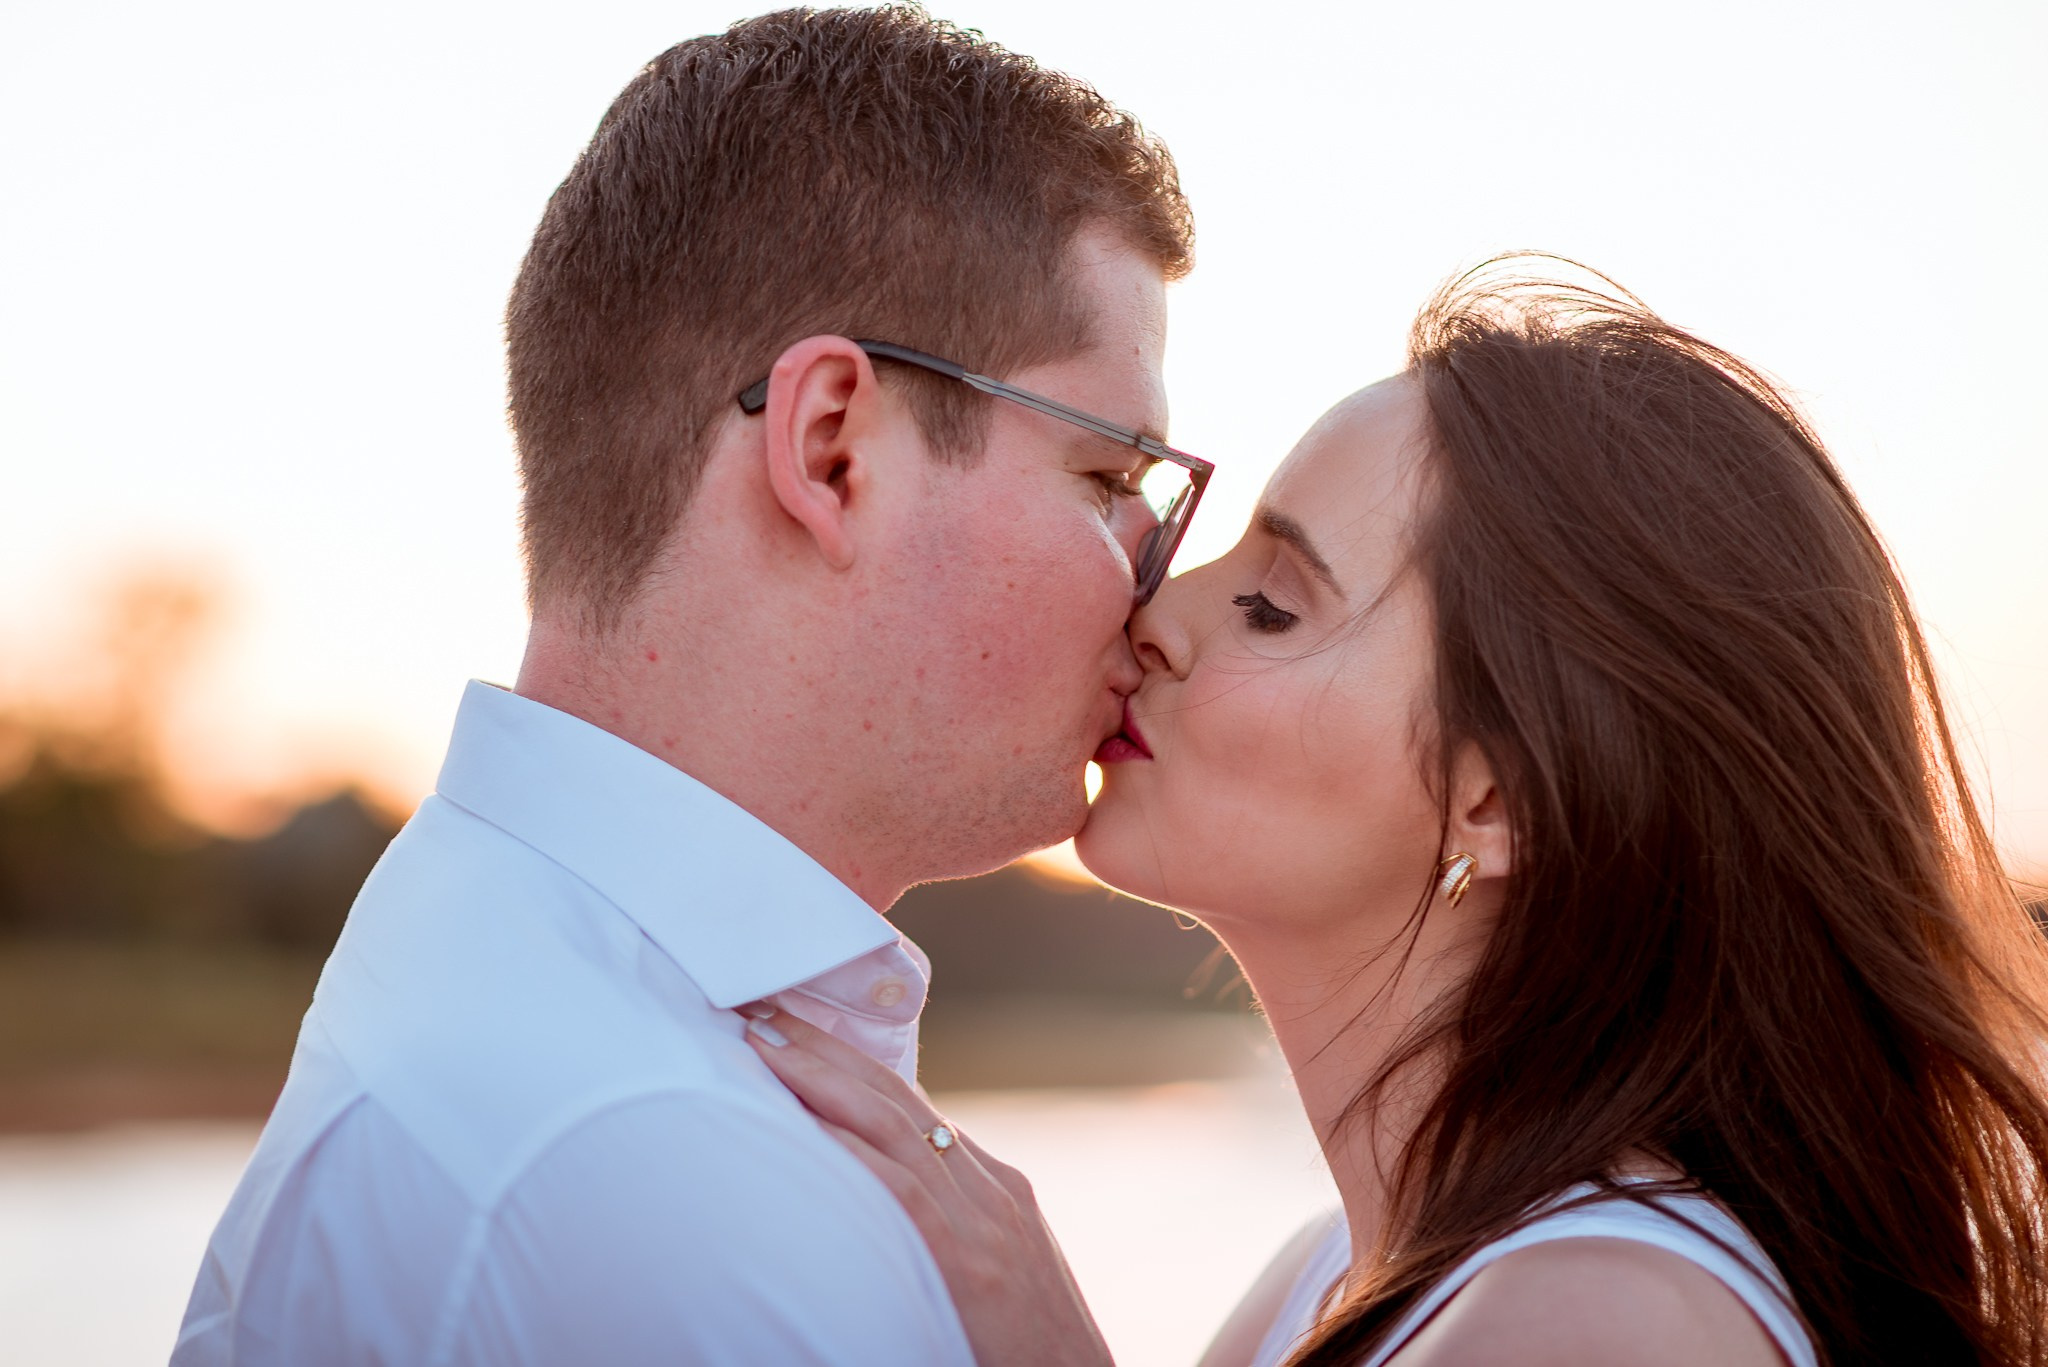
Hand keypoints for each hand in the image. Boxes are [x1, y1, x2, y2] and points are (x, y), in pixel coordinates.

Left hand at [744, 1007, 1114, 1366]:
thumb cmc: (1030, 1353)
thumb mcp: (1001, 1271)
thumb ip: (953, 1228)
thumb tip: (883, 1199)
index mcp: (998, 1188)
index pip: (915, 1107)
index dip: (852, 1065)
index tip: (800, 1032)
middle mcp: (991, 1190)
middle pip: (897, 1097)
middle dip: (828, 1049)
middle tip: (764, 1011)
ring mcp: (984, 1222)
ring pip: (891, 1124)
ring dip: (820, 1077)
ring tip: (762, 1045)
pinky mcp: (968, 1265)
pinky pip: (899, 1191)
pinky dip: (848, 1149)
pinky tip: (802, 1124)